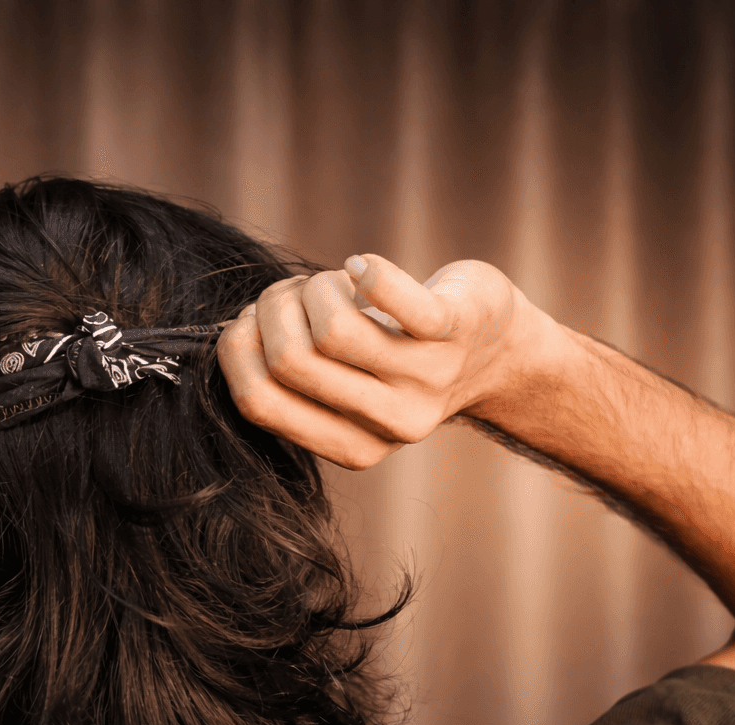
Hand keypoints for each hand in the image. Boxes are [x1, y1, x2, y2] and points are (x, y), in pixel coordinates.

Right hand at [216, 256, 558, 469]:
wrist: (502, 350)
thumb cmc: (403, 356)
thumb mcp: (347, 387)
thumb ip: (293, 378)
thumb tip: (232, 335)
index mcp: (352, 447)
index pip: (258, 402)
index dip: (238, 349)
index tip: (252, 321)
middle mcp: (389, 423)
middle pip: (290, 360)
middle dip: (275, 309)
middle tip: (297, 294)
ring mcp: (424, 379)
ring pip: (331, 327)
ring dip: (315, 286)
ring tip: (333, 282)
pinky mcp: (452, 329)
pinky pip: (390, 295)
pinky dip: (366, 270)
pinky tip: (363, 266)